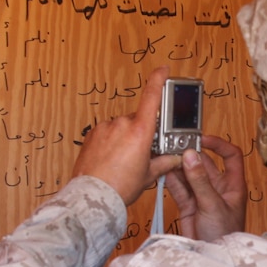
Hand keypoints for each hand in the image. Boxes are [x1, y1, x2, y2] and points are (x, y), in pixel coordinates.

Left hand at [70, 67, 182, 205]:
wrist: (93, 196)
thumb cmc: (119, 186)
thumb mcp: (148, 175)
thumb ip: (164, 163)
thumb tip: (174, 159)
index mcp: (139, 131)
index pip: (151, 97)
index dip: (158, 80)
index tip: (163, 70)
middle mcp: (121, 124)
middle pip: (138, 120)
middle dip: (141, 133)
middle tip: (141, 155)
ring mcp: (105, 128)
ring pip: (121, 128)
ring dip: (124, 139)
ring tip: (122, 161)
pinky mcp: (92, 134)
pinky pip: (107, 133)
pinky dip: (111, 142)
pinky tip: (111, 159)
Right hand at [164, 135, 246, 240]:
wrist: (212, 257)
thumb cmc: (226, 236)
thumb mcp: (213, 205)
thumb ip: (200, 180)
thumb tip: (191, 156)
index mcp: (233, 185)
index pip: (231, 156)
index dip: (219, 144)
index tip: (203, 139)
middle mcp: (218, 188)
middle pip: (204, 164)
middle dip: (191, 155)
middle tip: (177, 148)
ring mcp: (202, 196)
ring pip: (189, 175)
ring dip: (179, 167)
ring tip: (167, 158)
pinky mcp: (188, 206)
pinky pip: (179, 188)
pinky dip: (171, 180)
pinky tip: (164, 172)